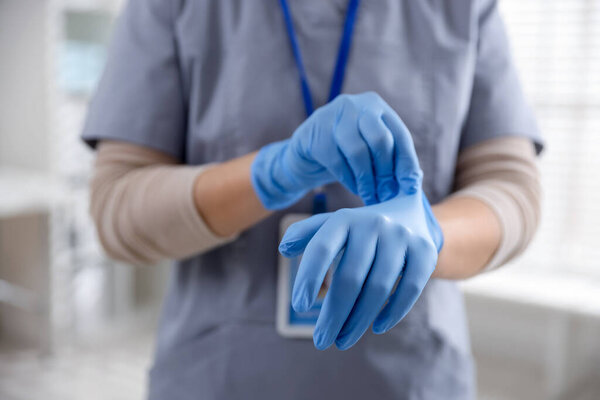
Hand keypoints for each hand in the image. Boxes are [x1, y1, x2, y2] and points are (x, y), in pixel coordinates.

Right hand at [251, 92, 421, 209]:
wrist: (305, 153)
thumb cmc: (345, 154)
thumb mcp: (369, 150)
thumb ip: (389, 160)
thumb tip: (412, 183)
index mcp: (376, 106)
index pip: (399, 134)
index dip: (407, 162)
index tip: (411, 186)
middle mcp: (355, 105)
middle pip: (380, 140)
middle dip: (386, 172)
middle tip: (387, 195)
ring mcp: (332, 116)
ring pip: (358, 152)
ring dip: (367, 180)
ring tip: (371, 196)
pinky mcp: (315, 133)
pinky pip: (337, 161)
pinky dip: (349, 179)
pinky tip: (355, 188)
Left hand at [278, 192, 442, 349]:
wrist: (410, 214)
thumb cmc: (360, 229)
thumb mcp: (334, 224)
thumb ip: (307, 233)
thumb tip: (283, 249)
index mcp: (344, 219)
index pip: (321, 248)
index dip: (309, 277)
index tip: (300, 306)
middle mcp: (373, 224)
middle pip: (350, 277)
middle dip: (334, 314)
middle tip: (322, 340)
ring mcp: (401, 237)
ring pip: (378, 287)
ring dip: (359, 320)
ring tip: (343, 340)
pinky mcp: (425, 252)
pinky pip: (410, 288)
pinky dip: (393, 311)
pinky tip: (377, 327)